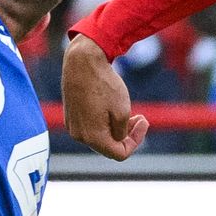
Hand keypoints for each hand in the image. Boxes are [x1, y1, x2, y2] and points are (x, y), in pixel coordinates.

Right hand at [60, 35, 148, 159]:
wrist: (82, 61)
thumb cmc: (104, 85)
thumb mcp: (122, 110)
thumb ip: (122, 132)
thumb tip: (118, 140)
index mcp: (92, 137)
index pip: (119, 154)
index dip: (136, 141)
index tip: (145, 121)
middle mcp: (79, 136)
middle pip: (109, 146)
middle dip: (126, 135)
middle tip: (140, 118)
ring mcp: (72, 126)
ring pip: (100, 137)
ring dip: (115, 128)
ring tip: (128, 112)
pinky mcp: (70, 116)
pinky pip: (90, 127)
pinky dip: (103, 122)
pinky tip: (110, 106)